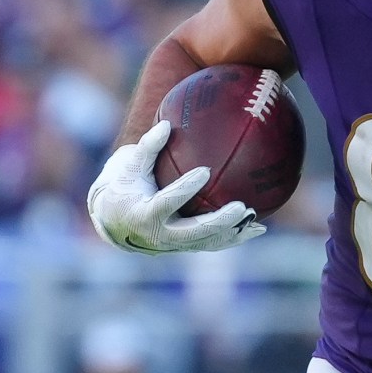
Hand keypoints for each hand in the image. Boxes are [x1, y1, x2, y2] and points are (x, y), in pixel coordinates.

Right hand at [86, 121, 265, 253]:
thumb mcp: (129, 165)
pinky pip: (212, 244)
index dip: (186, 188)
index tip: (204, 171)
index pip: (168, 202)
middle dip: (218, 222)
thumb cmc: (123, 185)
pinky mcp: (185, 247)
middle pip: (194, 232)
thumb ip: (148, 147)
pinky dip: (234, 238)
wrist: (114, 220)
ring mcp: (174, 245)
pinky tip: (257, 229)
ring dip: (232, 233)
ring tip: (253, 218)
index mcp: (145, 214)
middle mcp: (160, 235)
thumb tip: (166, 124)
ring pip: (207, 242)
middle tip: (239, 207)